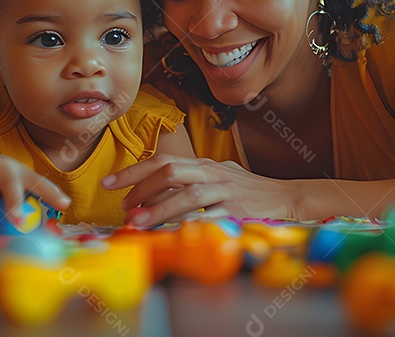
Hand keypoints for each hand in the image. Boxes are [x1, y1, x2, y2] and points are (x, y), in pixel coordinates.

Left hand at [101, 155, 294, 227]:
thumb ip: (189, 180)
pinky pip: (210, 217)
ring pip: (187, 195)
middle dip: (141, 189)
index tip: (109, 183)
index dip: (133, 171)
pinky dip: (189, 224)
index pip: (163, 161)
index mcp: (203, 164)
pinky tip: (172, 233)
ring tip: (137, 224)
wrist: (285, 197)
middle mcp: (212, 173)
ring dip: (158, 209)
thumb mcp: (217, 177)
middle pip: (171, 171)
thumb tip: (152, 190)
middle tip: (123, 208)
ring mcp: (226, 191)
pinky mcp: (238, 211)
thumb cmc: (246, 190)